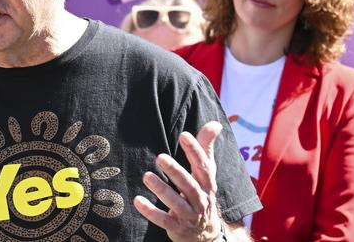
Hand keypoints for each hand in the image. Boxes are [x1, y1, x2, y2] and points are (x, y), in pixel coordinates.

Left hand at [134, 121, 222, 241]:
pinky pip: (163, 220)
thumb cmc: (201, 194)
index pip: (203, 166)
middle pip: (189, 185)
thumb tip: (215, 123)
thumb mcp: (205, 173)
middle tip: (160, 157)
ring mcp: (189, 215)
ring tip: (146, 176)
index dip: (195, 150)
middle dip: (175, 171)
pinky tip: (137, 200)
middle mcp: (201, 200)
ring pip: (176, 203)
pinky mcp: (176, 227)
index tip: (184, 135)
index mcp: (207, 184)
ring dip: (161, 190)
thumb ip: (205, 148)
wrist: (205, 234)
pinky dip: (150, 211)